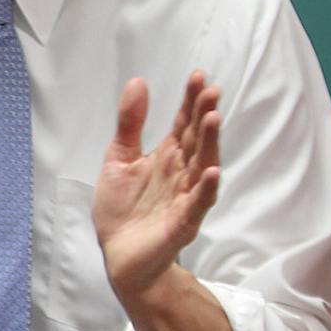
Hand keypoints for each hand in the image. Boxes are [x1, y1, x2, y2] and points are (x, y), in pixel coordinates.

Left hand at [93, 74, 221, 297]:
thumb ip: (130, 124)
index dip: (190, 101)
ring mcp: (185, 197)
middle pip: (197, 140)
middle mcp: (181, 173)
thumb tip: (138, 81)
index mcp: (168, 157)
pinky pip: (198, 204)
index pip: (184, 124)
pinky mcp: (183, 222)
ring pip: (202, 166)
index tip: (197, 76)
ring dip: (210, 144)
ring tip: (212, 119)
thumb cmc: (121, 209)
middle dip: (203, 116)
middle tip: (210, 91)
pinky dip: (205, 189)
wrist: (118, 254)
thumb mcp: (119, 159)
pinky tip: (211, 172)